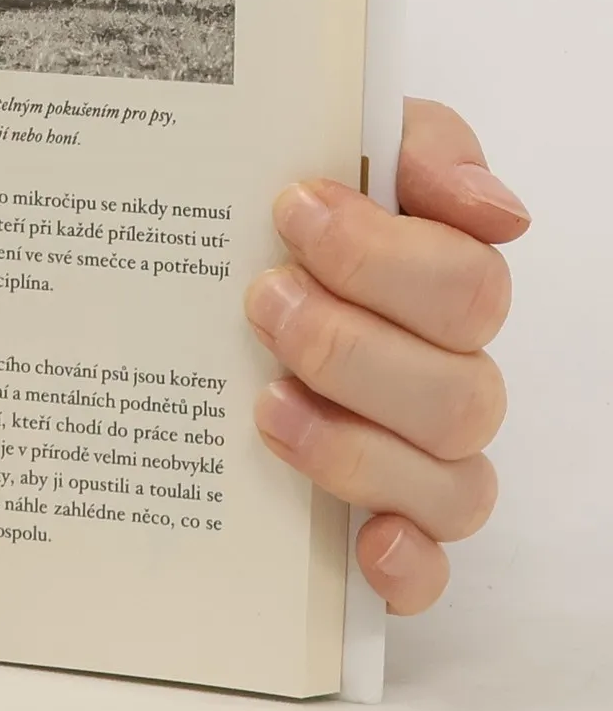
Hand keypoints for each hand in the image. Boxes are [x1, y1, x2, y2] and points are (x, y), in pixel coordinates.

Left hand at [245, 100, 527, 614]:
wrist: (215, 263)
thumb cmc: (287, 206)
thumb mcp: (336, 140)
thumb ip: (415, 149)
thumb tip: (494, 209)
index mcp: (444, 289)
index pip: (467, 287)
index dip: (383, 256)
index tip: (291, 208)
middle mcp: (446, 380)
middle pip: (458, 395)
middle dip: (351, 347)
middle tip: (261, 301)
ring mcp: (420, 459)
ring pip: (451, 484)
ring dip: (357, 446)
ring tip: (264, 404)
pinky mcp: (382, 524)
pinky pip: (428, 570)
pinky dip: (407, 565)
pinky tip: (362, 543)